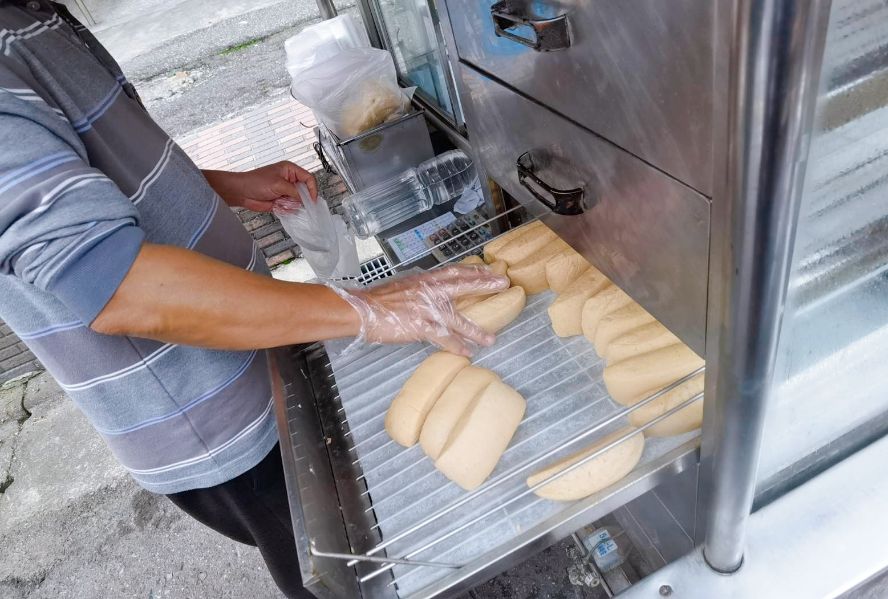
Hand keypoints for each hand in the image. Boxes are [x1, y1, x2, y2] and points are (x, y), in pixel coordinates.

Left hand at [203, 161, 317, 211]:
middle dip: (302, 198)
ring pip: (298, 201)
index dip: (312, 189)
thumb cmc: (255, 182)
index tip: (312, 199)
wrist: (241, 192)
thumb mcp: (279, 184)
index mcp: (290, 170)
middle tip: (299, 204)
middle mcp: (289, 180)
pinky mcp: (281, 201)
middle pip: (304, 191)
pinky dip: (287, 209)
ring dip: (292, 204)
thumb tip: (304, 200)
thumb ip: (294, 192)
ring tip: (282, 203)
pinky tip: (278, 206)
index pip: (308, 178)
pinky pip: (290, 207)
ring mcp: (285, 191)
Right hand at [329, 265, 509, 355]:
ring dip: (475, 330)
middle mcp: (429, 290)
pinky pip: (443, 338)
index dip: (474, 270)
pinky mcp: (420, 326)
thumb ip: (421, 288)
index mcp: (425, 279)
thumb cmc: (378, 300)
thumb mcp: (404, 286)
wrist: (361, 310)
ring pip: (457, 319)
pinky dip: (456, 345)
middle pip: (462, 285)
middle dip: (484, 284)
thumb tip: (433, 291)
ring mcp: (425, 309)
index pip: (455, 271)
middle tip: (504, 284)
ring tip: (490, 339)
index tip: (491, 270)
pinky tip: (467, 352)